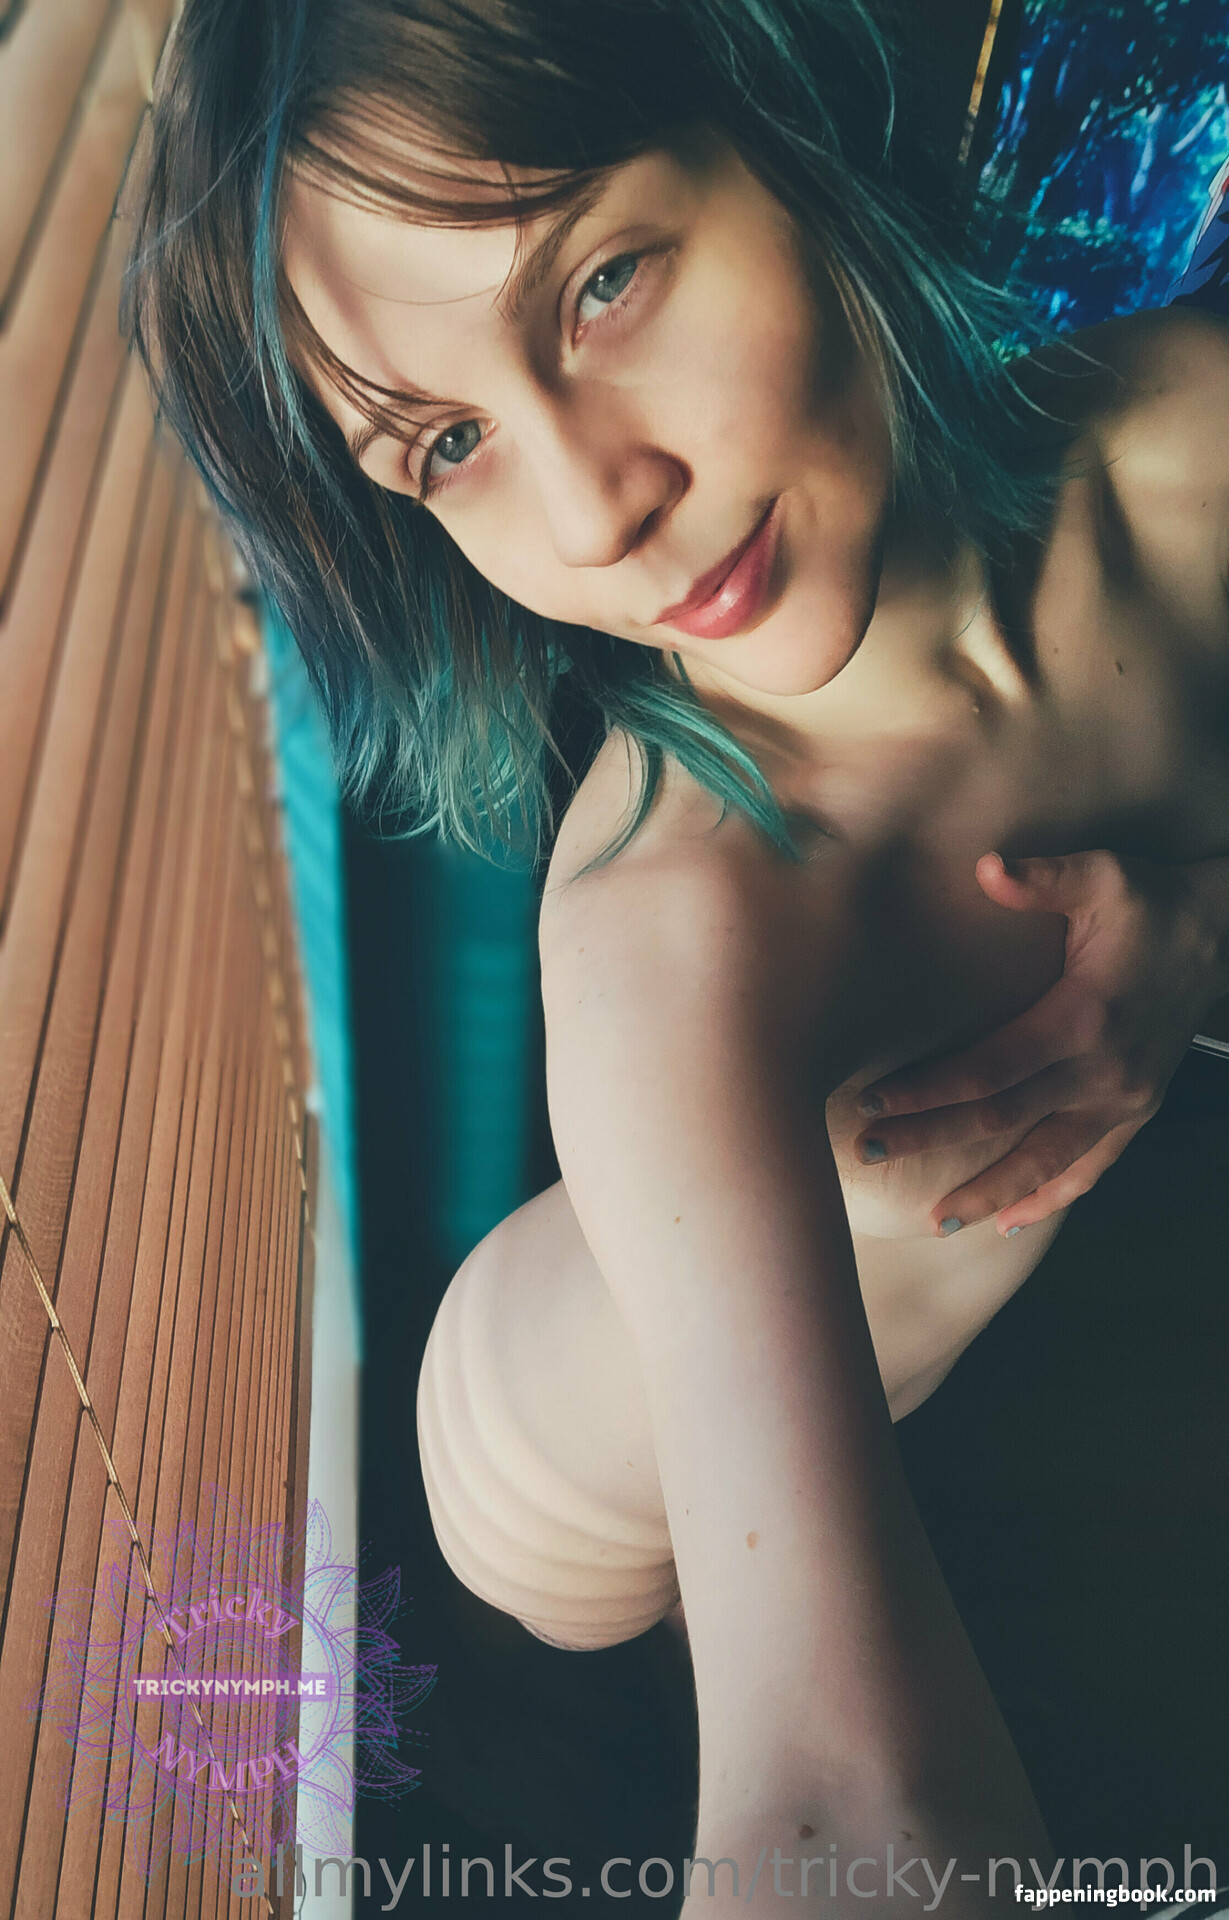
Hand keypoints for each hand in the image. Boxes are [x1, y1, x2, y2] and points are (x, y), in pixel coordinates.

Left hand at [855, 850, 1228, 1235]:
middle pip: (1002, 1122)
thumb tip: (986, 866)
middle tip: (867, 1151)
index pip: (990, 1068)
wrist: (1222, 936)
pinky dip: (1049, 1199)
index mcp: (1084, 1019)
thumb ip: (1044, 877)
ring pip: (1046, 1165)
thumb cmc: (1152, 903)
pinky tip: (1009, 1222)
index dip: (929, 1089)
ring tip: (934, 1221)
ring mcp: (1123, 1102)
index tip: (873, 1099)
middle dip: (931, 1139)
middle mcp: (1104, 1073)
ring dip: (988, 1194)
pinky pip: (1090, 1170)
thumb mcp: (1104, 876)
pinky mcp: (1134, 1112)